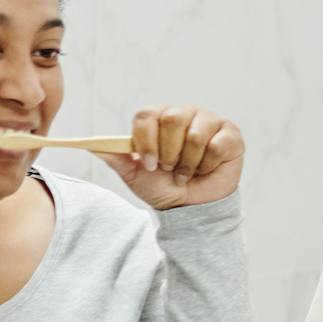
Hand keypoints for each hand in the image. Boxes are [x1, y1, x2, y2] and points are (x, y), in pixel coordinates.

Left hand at [99, 105, 244, 208]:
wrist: (192, 208)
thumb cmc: (164, 187)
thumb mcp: (134, 175)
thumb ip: (116, 157)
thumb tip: (91, 146)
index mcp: (160, 118)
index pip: (147, 115)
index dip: (146, 141)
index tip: (149, 164)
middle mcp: (185, 113)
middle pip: (172, 119)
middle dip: (168, 152)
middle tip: (169, 168)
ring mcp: (210, 122)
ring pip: (195, 134)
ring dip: (188, 162)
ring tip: (187, 173)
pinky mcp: (231, 135)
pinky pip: (217, 144)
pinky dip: (208, 164)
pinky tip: (206, 170)